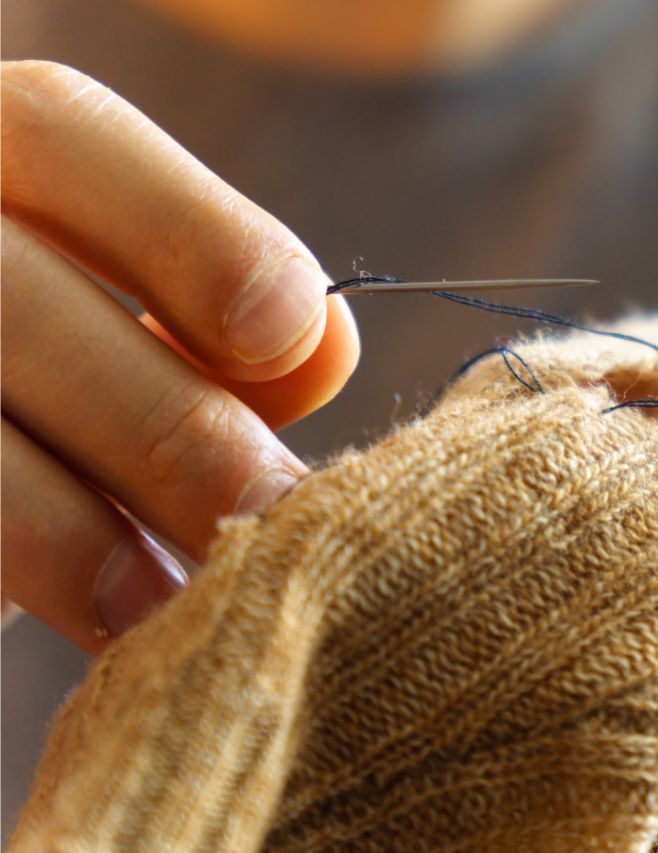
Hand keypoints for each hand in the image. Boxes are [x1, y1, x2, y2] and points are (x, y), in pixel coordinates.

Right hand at [1, 61, 359, 651]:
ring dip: (71, 533)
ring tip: (171, 606)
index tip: (286, 334)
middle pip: (16, 303)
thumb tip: (324, 344)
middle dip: (167, 427)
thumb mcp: (100, 324)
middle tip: (273, 515)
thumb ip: (198, 324)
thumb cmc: (32, 378)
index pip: (62, 133)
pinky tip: (87, 625)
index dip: (193, 232)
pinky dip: (6, 566)